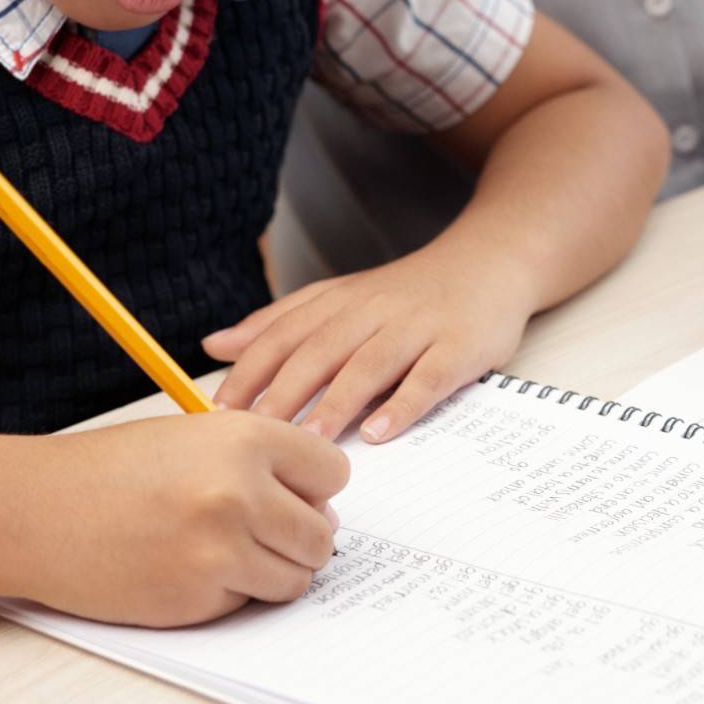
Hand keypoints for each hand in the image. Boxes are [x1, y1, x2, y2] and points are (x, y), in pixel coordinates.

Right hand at [20, 411, 346, 626]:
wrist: (37, 510)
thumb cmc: (115, 469)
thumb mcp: (198, 435)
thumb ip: (265, 461)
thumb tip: (324, 508)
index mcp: (246, 439)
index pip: (334, 472)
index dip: (316, 486)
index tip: (295, 492)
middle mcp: (241, 492)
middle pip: (322, 534)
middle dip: (302, 535)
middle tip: (266, 530)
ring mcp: (221, 550)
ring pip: (296, 577)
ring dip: (273, 569)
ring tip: (229, 548)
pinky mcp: (199, 596)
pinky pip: (249, 601)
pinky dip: (231, 591)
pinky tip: (191, 566)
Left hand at [203, 244, 533, 443]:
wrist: (490, 262)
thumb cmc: (409, 294)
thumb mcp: (340, 298)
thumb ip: (279, 322)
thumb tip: (213, 345)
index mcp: (340, 301)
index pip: (285, 333)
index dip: (250, 371)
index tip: (220, 412)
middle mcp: (375, 311)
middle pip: (321, 350)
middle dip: (284, 392)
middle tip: (255, 436)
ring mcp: (419, 327)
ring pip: (371, 364)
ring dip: (337, 403)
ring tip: (309, 441)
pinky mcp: (460, 346)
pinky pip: (429, 377)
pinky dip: (404, 404)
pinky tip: (380, 432)